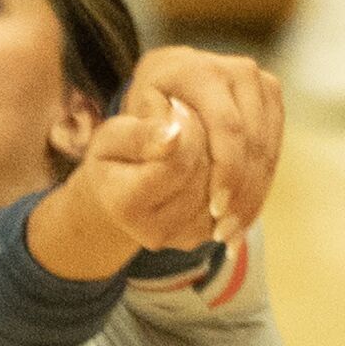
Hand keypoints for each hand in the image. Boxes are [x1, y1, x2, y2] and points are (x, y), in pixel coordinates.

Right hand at [76, 81, 212, 253]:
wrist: (118, 193)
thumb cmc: (114, 157)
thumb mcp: (113, 138)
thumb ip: (140, 135)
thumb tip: (173, 135)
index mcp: (126, 204)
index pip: (177, 163)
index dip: (185, 130)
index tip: (177, 106)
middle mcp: (155, 232)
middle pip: (204, 175)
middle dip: (204, 140)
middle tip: (190, 117)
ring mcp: (182, 239)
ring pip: (224, 187)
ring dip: (217, 155)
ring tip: (195, 139)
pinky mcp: (204, 236)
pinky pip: (231, 198)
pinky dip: (225, 172)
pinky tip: (205, 157)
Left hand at [116, 47, 283, 245]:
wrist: (169, 81)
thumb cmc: (147, 107)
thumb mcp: (135, 119)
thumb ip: (146, 130)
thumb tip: (172, 139)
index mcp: (203, 71)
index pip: (228, 128)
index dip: (226, 172)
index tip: (215, 209)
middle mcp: (239, 71)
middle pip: (253, 142)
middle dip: (241, 192)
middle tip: (224, 231)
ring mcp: (262, 84)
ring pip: (268, 150)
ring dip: (253, 195)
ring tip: (233, 232)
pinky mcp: (273, 100)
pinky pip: (275, 150)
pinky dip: (260, 186)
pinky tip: (244, 216)